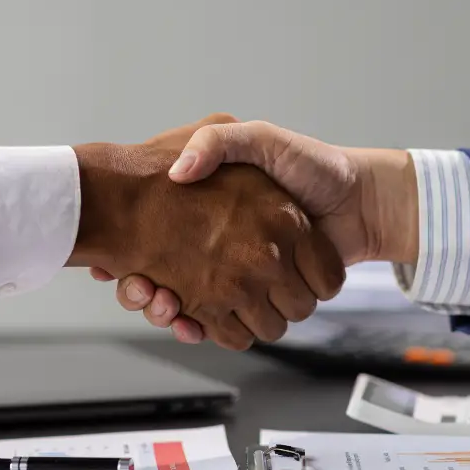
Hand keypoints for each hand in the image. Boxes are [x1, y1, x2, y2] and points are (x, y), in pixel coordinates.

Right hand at [69, 118, 345, 350]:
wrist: (360, 201)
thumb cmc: (312, 166)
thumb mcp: (259, 140)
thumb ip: (219, 142)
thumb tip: (179, 171)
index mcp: (212, 213)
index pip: (151, 237)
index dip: (126, 252)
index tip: (109, 258)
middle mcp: (218, 246)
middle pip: (158, 277)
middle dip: (140, 289)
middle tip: (133, 285)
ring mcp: (236, 276)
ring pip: (181, 305)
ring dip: (165, 310)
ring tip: (158, 301)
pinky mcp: (256, 301)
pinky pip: (217, 326)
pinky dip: (197, 329)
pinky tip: (187, 322)